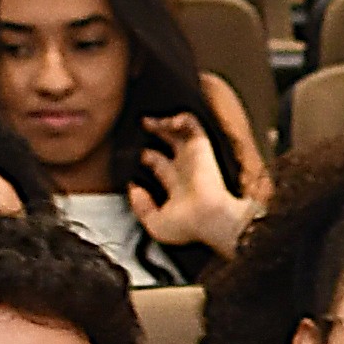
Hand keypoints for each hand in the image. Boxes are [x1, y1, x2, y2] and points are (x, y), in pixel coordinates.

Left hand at [128, 112, 257, 253]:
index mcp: (176, 185)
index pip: (159, 165)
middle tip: (143, 125)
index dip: (146, 158)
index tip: (135, 157)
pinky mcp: (201, 147)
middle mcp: (185, 169)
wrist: (209, 218)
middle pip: (169, 145)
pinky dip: (181, 118)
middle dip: (156, 134)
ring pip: (180, 132)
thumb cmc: (187, 225)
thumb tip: (133, 189)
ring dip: (165, 123)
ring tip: (149, 121)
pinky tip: (168, 122)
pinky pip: (193, 124)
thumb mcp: (155, 223)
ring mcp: (193, 157)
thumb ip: (141, 207)